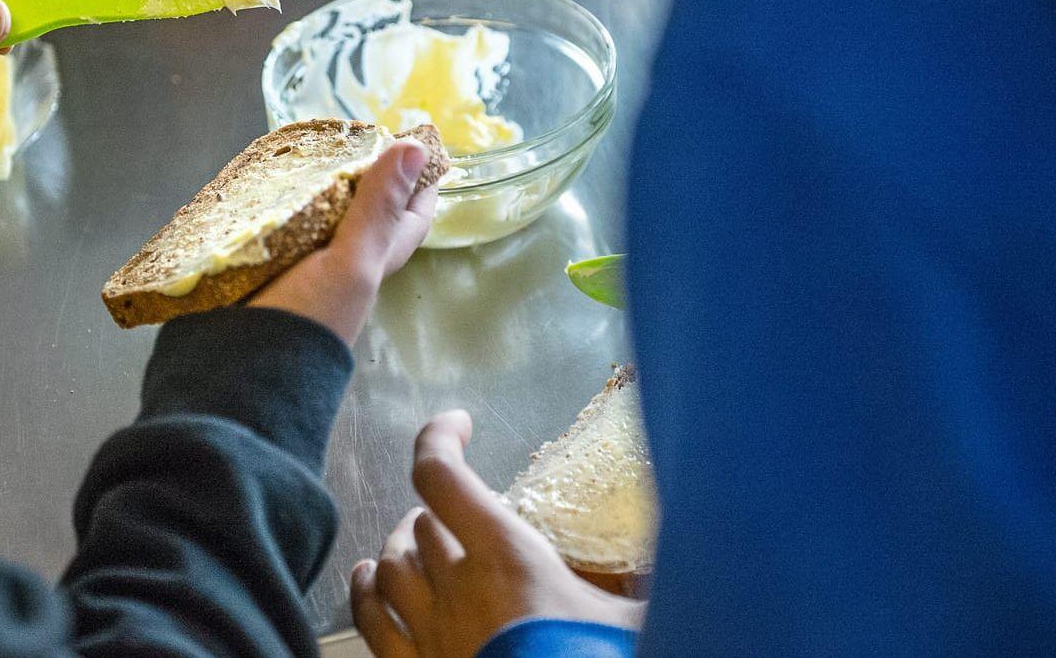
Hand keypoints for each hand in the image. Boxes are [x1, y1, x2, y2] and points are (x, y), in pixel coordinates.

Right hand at [250, 140, 436, 343]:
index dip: (419, 180)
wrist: (240, 375)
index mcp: (370, 262)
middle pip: (362, 210)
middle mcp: (339, 263)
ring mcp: (298, 265)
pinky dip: (273, 201)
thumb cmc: (306, 321)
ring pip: (316, 214)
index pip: (410, 216)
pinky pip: (273, 225)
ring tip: (303, 146)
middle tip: (350, 131)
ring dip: (313, 183)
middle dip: (361, 172)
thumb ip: (378, 209)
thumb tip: (416, 148)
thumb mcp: (349, 263)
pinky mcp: (258, 266)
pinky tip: (260, 181)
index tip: (417, 140)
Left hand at [351, 411, 646, 657]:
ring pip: (390, 566)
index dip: (439, 437)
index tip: (457, 423)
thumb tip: (690, 535)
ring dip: (400, 545)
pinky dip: (365, 591)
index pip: (442, 475)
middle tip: (460, 516)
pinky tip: (368, 579)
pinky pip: (371, 622)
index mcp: (506, 558)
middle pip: (422, 524)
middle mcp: (455, 586)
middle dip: (437, 511)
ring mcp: (428, 632)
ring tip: (413, 539)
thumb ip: (648, 576)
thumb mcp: (636, 619)